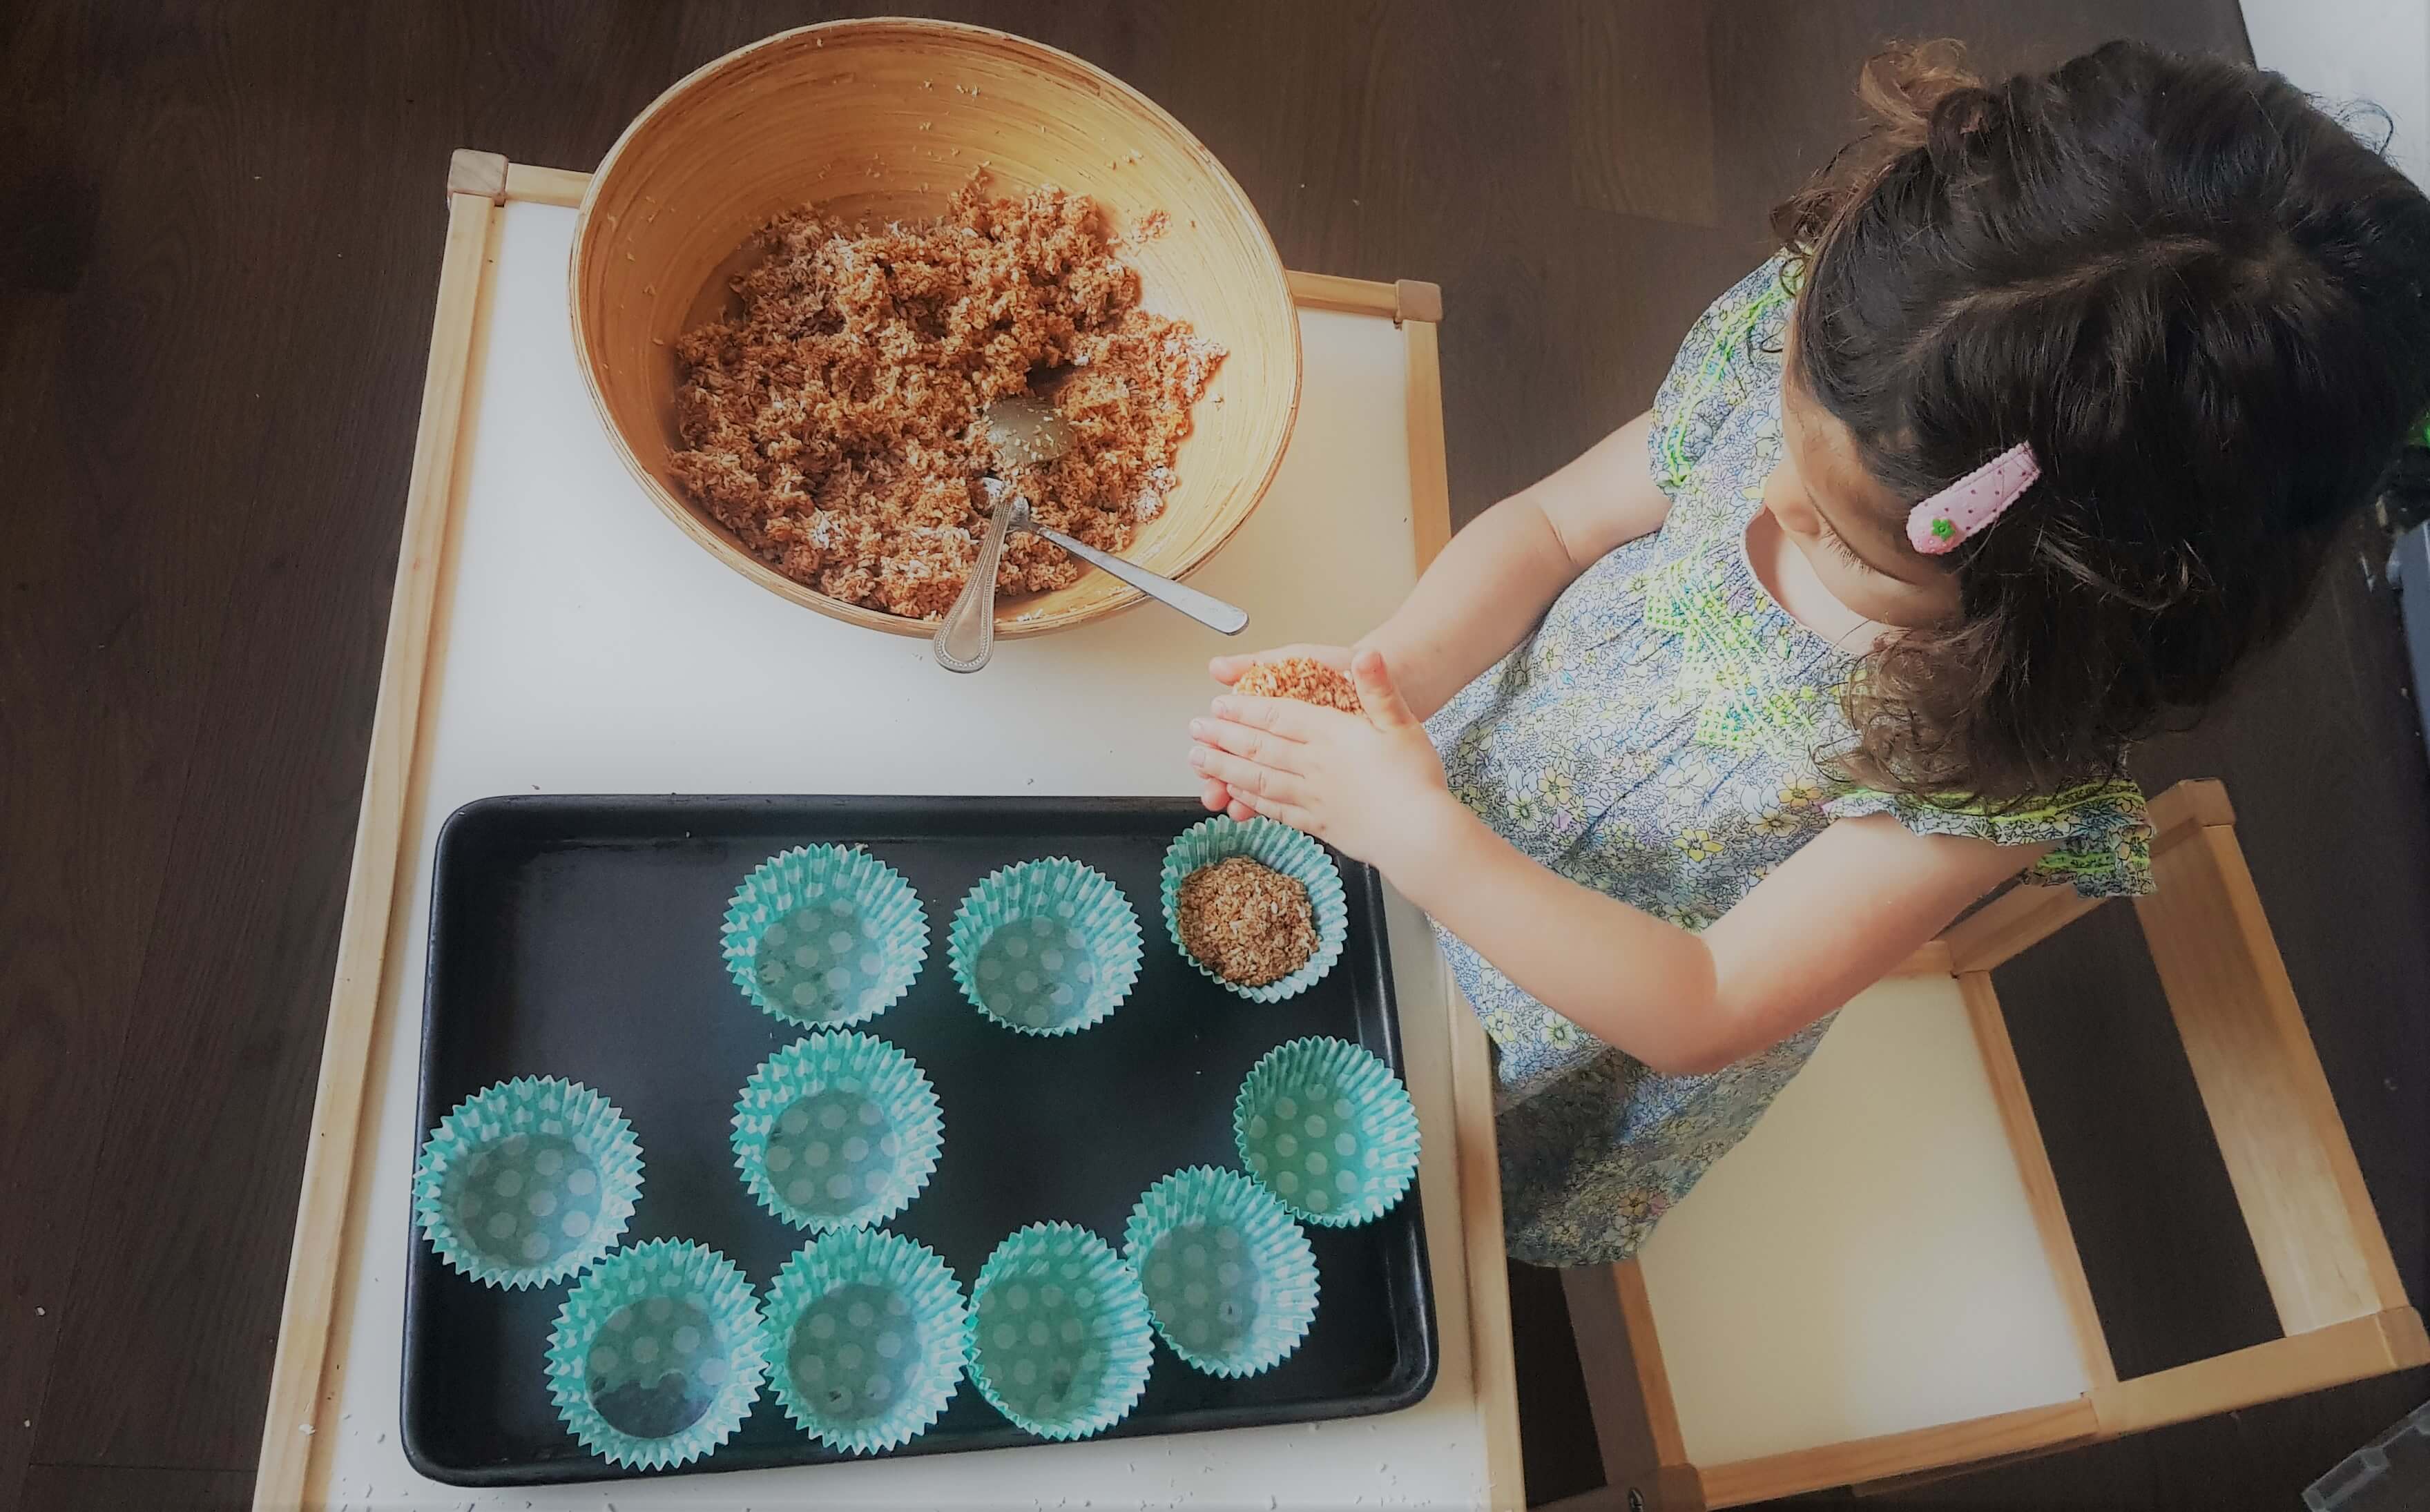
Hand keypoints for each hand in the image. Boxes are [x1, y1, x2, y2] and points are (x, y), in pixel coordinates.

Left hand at [1188, 649, 1459, 878]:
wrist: (1421, 836)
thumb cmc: (1415, 779)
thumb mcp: (1403, 722)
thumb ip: (1379, 687)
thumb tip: (1367, 653)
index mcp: (1332, 736)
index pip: (1278, 716)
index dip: (1245, 709)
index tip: (1219, 704)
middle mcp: (1314, 767)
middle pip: (1259, 748)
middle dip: (1223, 737)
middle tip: (1195, 729)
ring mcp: (1312, 799)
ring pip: (1258, 779)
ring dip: (1225, 768)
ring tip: (1200, 761)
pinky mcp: (1318, 825)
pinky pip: (1275, 810)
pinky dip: (1251, 800)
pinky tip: (1236, 796)